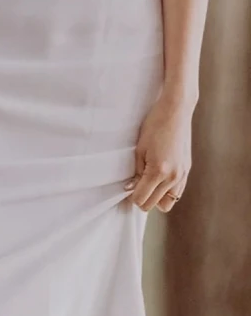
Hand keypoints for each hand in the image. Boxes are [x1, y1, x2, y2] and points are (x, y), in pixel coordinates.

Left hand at [125, 95, 192, 212]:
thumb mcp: (139, 150)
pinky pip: (177, 192)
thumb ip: (136, 172)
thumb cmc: (154, 126)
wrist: (176, 111)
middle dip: (142, 198)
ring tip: (148, 184)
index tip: (128, 188)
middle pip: (153, 204)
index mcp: (158, 171)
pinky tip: (159, 180)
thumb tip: (131, 189)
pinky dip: (166, 192)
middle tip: (135, 186)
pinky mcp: (187, 170)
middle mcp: (173, 177)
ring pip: (168, 202)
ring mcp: (182, 174)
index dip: (132, 196)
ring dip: (156, 197)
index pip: (141, 199)